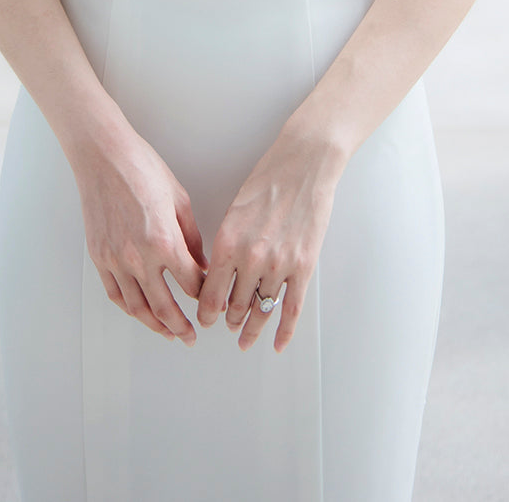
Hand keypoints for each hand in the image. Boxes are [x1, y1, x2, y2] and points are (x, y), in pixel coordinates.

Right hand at [74, 127, 208, 345]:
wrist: (104, 157)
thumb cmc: (142, 169)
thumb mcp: (180, 200)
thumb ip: (193, 238)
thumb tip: (202, 264)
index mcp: (165, 242)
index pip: (192, 284)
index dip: (205, 295)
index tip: (211, 300)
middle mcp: (138, 257)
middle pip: (165, 306)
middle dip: (182, 326)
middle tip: (191, 337)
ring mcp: (116, 260)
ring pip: (137, 308)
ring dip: (155, 325)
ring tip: (168, 333)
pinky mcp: (99, 257)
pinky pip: (115, 294)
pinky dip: (129, 309)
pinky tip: (139, 312)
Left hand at [195, 128, 342, 353]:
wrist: (303, 164)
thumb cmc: (268, 180)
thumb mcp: (235, 211)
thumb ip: (227, 245)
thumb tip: (220, 273)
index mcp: (228, 242)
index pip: (210, 292)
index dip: (206, 312)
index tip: (205, 319)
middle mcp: (251, 258)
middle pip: (235, 305)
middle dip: (228, 320)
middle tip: (226, 326)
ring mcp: (279, 264)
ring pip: (261, 310)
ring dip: (252, 328)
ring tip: (246, 338)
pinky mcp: (303, 266)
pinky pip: (291, 308)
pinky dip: (284, 331)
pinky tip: (277, 344)